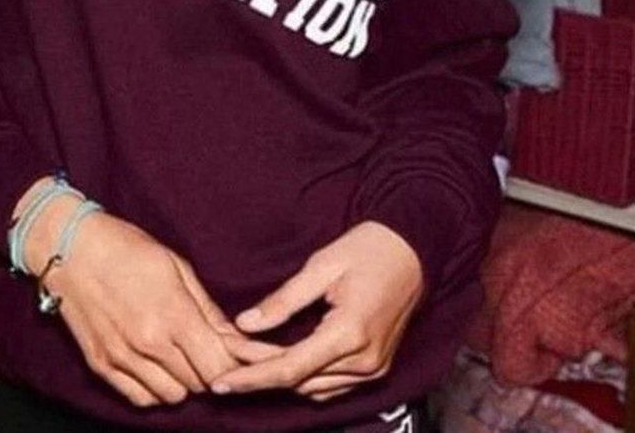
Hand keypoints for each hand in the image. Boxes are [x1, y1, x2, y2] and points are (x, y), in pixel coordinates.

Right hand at [19, 186, 284, 408]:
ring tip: (184, 356)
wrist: (71, 248)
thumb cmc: (128, 248)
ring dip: (184, 381)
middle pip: (198, 383)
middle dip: (212, 370)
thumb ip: (207, 309)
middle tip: (211, 350)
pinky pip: (140, 399)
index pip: (218, 364)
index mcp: (172, 314)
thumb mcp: (177, 267)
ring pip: (171, 397)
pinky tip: (159, 367)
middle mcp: (148, 343)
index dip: (236, 365)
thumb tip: (235, 337)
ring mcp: (121, 358)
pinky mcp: (101, 366)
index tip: (242, 357)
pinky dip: (156, 390)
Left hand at [211, 221, 424, 401]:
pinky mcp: (377, 366)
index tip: (219, 382)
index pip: (289, 369)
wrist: (415, 248)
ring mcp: (374, 368)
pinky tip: (282, 358)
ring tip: (248, 355)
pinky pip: (332, 383)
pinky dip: (304, 375)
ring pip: (314, 387)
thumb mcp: (321, 266)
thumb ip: (282, 300)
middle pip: (298, 380)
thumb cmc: (369, 248)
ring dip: (281, 374)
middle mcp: (364, 360)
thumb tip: (244, 324)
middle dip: (259, 371)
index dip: (250, 378)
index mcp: (349, 333)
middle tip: (226, 353)